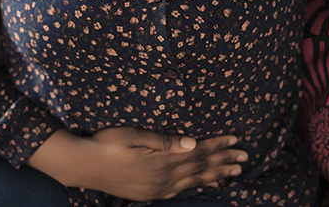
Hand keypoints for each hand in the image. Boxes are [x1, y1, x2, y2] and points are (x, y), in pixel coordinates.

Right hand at [80, 126, 247, 200]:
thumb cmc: (107, 143)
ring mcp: (158, 188)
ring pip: (194, 180)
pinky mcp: (150, 193)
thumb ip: (164, 141)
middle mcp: (164, 177)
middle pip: (201, 167)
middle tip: (245, 157)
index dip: (218, 145)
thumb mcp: (134, 135)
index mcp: (163, 160)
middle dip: (224, 161)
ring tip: (233, 172)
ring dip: (215, 174)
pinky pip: (180, 190)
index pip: (198, 151)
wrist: (83, 166)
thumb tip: (192, 142)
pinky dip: (196, 185)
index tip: (236, 140)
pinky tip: (204, 183)